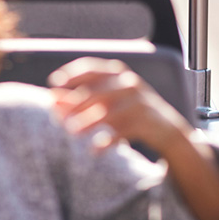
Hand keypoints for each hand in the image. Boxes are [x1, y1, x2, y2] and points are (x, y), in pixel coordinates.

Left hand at [49, 57, 218, 219]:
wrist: (166, 128)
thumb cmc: (127, 110)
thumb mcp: (106, 100)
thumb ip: (80, 98)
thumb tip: (52, 99)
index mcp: (117, 73)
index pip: (91, 68)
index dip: (71, 74)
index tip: (53, 83)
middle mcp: (128, 84)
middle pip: (96, 92)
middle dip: (75, 105)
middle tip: (58, 118)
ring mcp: (139, 102)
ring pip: (108, 112)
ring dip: (88, 123)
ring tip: (73, 133)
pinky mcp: (147, 122)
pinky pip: (123, 132)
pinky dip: (107, 141)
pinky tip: (96, 150)